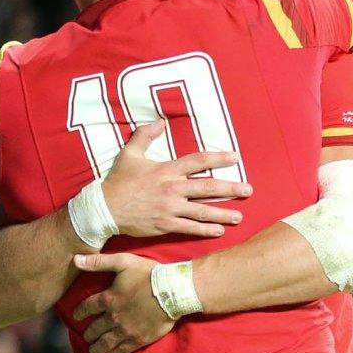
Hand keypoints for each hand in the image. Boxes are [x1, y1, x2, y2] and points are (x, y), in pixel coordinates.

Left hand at [73, 253, 173, 352]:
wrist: (173, 290)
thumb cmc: (148, 274)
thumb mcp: (123, 262)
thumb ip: (99, 262)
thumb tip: (76, 260)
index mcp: (109, 299)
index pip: (87, 307)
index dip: (80, 312)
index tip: (76, 315)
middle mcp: (114, 317)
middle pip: (95, 328)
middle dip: (89, 333)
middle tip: (86, 335)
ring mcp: (126, 330)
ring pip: (106, 342)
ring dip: (97, 346)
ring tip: (93, 348)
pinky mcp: (139, 339)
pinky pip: (122, 349)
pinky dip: (113, 351)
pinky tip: (110, 352)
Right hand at [102, 120, 252, 237]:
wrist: (104, 209)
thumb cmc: (117, 181)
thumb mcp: (129, 154)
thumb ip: (145, 135)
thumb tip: (159, 121)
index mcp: (167, 170)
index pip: (198, 161)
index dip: (218, 158)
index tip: (235, 157)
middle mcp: (172, 189)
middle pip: (208, 188)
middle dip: (230, 188)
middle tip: (248, 190)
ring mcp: (170, 208)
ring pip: (202, 210)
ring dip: (223, 214)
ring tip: (239, 216)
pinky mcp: (165, 225)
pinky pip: (189, 228)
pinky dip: (205, 230)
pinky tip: (219, 231)